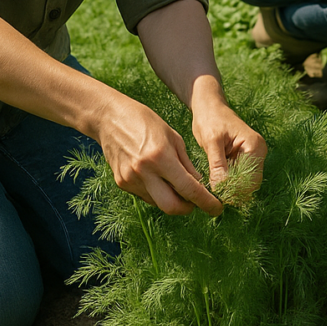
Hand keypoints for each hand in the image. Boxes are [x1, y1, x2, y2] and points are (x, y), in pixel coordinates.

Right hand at [98, 96, 225, 216]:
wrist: (109, 117)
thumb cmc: (145, 121)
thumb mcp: (173, 137)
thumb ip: (186, 164)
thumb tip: (200, 186)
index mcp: (160, 157)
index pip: (189, 189)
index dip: (206, 202)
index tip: (217, 208)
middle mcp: (144, 172)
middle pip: (171, 207)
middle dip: (188, 208)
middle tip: (196, 201)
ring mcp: (130, 180)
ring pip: (158, 203)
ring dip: (172, 199)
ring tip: (176, 183)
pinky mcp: (121, 183)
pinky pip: (145, 196)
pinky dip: (157, 192)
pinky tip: (157, 177)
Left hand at [190, 91, 266, 202]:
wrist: (209, 106)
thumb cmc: (209, 119)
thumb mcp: (211, 141)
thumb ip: (217, 165)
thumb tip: (221, 189)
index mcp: (254, 146)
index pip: (250, 179)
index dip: (234, 189)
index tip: (215, 193)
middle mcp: (258, 152)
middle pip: (250, 183)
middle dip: (232, 189)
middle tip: (212, 191)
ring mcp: (253, 155)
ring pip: (245, 182)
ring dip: (230, 186)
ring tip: (213, 184)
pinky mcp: (245, 158)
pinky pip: (240, 176)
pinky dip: (229, 180)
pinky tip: (216, 178)